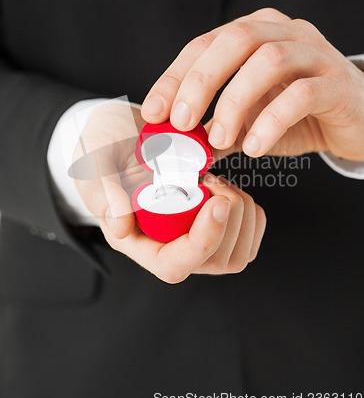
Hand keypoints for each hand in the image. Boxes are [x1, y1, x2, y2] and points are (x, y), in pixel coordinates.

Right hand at [73, 103, 265, 282]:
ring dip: (240, 212)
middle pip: (213, 261)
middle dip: (227, 218)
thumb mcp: (95, 163)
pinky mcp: (214, 228)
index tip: (217, 203)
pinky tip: (227, 188)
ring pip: (236, 252)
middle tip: (210, 179)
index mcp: (136, 240)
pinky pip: (248, 235)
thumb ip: (104, 193)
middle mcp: (166, 246)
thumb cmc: (106, 148)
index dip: (202, 240)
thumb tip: (121, 227)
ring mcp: (192, 239)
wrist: (123, 133)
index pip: (174, 263)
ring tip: (215, 182)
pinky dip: (250, 211)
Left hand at [141, 8, 363, 160]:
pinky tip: (256, 147)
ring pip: (269, 61)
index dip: (175, 76)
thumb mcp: (247, 122)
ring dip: (235, 102)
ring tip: (219, 140)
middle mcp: (284, 33)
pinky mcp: (337, 82)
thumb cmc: (295, 116)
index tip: (153, 112)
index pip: (205, 44)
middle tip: (181, 122)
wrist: (353, 120)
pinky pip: (302, 94)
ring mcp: (315, 53)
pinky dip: (272, 121)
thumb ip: (215, 130)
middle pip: (237, 39)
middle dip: (201, 81)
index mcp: (255, 34)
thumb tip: (176, 151)